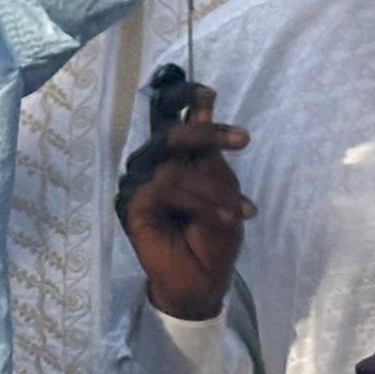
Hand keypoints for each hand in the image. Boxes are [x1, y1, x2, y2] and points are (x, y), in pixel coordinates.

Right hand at [115, 73, 254, 321]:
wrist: (202, 282)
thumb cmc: (214, 235)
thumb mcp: (223, 188)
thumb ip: (210, 150)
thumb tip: (204, 102)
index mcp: (172, 156)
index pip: (166, 116)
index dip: (179, 96)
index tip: (208, 91)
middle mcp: (151, 164)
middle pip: (170, 133)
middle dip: (206, 133)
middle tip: (243, 140)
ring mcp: (137, 183)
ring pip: (172, 164)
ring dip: (215, 189)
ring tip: (242, 213)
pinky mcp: (131, 204)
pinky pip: (164, 189)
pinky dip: (201, 203)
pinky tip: (224, 219)